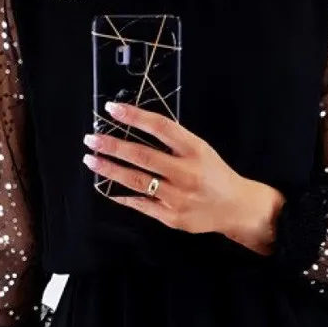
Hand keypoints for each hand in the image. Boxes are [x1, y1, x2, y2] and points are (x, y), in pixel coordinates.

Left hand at [82, 101, 283, 252]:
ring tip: (91, 160)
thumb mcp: (201, 149)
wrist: (236, 207)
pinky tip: (108, 187)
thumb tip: (135, 126)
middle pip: (142, 156)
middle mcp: (187, 173)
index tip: (111, 109)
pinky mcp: (172, 217)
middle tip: (91, 139)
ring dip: (110, 170)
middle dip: (112, 146)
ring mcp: (178, 197)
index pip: (160, 127)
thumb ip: (173, 141)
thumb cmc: (214, 174)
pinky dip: (123, 195)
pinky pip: (141, 204)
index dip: (134, 116)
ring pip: (137, 182)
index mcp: (195, 150)